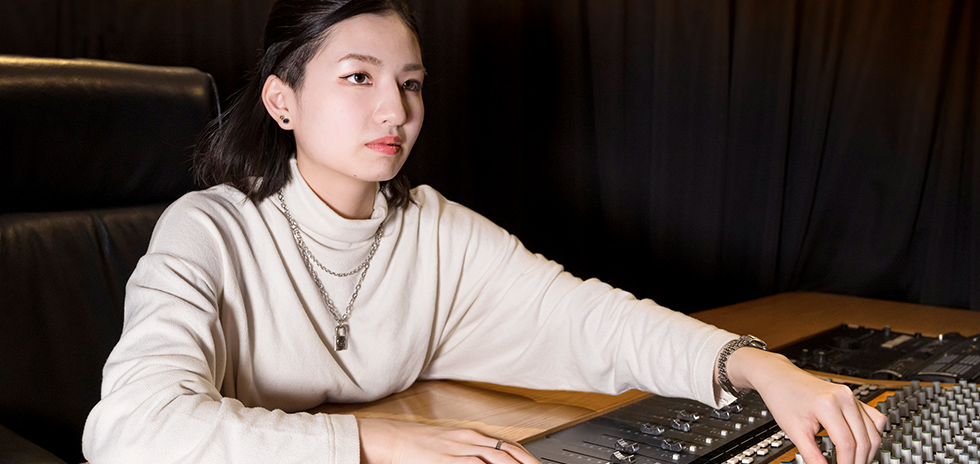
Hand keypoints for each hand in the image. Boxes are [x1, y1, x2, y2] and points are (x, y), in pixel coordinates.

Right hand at [357, 417, 540, 463]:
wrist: (392, 439)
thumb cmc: (418, 444)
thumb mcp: (450, 446)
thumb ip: (471, 454)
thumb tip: (486, 462)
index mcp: (472, 436)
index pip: (511, 447)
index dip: (529, 458)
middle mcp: (470, 440)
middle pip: (510, 453)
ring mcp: (459, 450)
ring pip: (497, 459)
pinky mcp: (447, 460)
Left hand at [724, 348, 886, 463]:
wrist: (780, 378)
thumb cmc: (783, 398)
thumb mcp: (794, 431)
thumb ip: (811, 455)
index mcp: (828, 404)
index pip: (847, 444)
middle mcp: (845, 398)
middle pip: (864, 440)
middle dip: (858, 461)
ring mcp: (851, 396)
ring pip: (874, 431)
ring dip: (868, 451)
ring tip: (854, 462)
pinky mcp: (853, 398)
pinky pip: (874, 419)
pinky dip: (872, 435)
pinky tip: (862, 445)